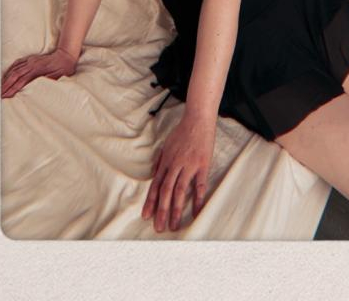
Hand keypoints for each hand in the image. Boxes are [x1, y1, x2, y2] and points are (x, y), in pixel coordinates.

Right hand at [1, 47, 78, 97]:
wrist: (66, 55)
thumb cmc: (63, 68)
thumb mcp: (57, 77)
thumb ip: (45, 81)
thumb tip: (34, 88)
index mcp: (37, 69)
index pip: (21, 82)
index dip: (12, 90)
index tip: (5, 97)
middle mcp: (31, 64)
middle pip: (14, 76)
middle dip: (5, 86)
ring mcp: (30, 60)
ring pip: (14, 70)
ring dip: (6, 79)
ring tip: (0, 88)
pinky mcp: (30, 59)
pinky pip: (17, 64)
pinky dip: (10, 70)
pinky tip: (6, 76)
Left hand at [141, 112, 215, 232]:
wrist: (197, 120)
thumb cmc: (182, 132)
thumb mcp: (166, 145)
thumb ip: (159, 160)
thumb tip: (153, 174)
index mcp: (165, 162)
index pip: (156, 185)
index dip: (150, 202)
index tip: (146, 216)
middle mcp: (174, 165)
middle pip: (166, 192)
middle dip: (161, 211)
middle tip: (159, 228)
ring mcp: (188, 166)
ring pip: (180, 191)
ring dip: (176, 209)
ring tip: (174, 225)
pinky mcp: (202, 165)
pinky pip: (199, 185)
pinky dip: (198, 199)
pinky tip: (197, 212)